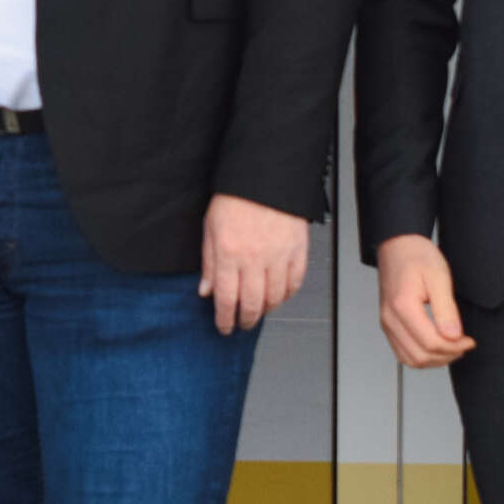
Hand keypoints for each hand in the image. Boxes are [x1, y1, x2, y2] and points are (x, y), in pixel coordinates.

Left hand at [200, 193, 309, 334]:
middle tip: (242, 324)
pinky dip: (287, 294)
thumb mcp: (210, 228)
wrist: (264, 177)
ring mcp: (279, 256)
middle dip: (246, 320)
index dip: (224, 319)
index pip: (226, 299)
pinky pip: (295, 282)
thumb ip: (209, 263)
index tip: (224, 327)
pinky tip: (279, 296)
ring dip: (267, 310)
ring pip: (275, 297)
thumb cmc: (235, 199)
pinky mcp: (297, 250)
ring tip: (259, 311)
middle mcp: (255, 258)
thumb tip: (206, 291)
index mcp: (229, 253)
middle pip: (253, 304)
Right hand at [375, 233, 474, 368]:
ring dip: (435, 359)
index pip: (431, 342)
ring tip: (452, 347)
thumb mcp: (439, 277)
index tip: (469, 341)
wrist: (397, 246)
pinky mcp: (388, 325)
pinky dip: (422, 356)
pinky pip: (403, 353)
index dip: (455, 347)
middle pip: (420, 356)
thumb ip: (446, 309)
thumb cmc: (416, 256)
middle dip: (447, 355)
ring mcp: (387, 323)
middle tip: (463, 344)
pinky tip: (436, 346)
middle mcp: (390, 318)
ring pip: (411, 359)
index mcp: (403, 306)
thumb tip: (453, 336)